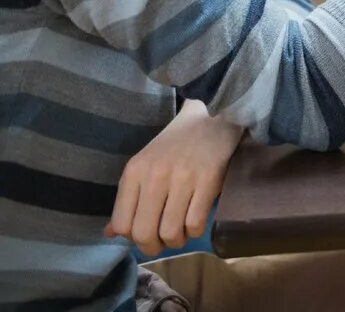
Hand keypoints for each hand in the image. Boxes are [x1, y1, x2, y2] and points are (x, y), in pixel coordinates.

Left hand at [106, 101, 242, 256]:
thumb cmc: (176, 145)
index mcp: (134, 172)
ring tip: (180, 233)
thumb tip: (111, 233)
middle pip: (143, 233)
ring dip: (176, 241)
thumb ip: (128, 198)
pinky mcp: (208, 181)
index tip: (144, 234)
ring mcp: (182, 179)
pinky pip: (195, 223)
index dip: (131, 238)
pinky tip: (195, 222)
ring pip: (170, 232)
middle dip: (152, 247)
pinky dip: (194, 231)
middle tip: (162, 243)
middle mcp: (154, 176)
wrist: (212, 120)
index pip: (121, 223)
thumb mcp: (144, 166)